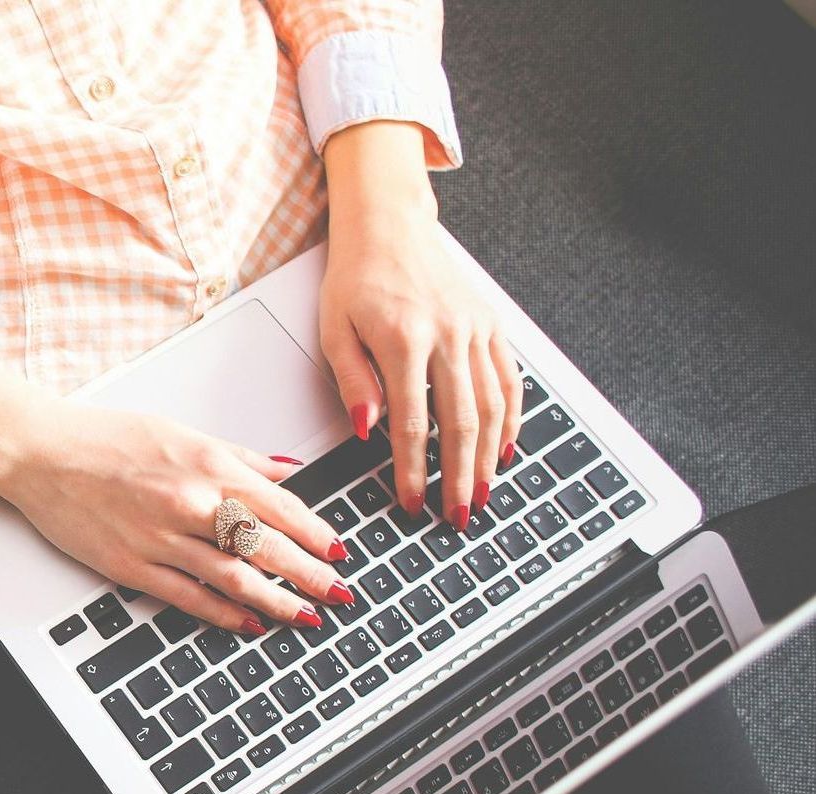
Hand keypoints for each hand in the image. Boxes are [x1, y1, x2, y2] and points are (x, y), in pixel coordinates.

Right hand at [0, 339, 354, 634]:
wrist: (44, 453)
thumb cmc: (108, 438)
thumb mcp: (183, 433)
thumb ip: (241, 457)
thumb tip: (288, 472)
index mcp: (208, 465)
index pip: (280, 507)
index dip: (316, 534)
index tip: (338, 553)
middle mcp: (191, 502)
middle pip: (266, 547)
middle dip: (311, 575)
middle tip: (339, 594)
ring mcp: (162, 538)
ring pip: (235, 577)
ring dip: (277, 601)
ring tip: (306, 617)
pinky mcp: (133, 565)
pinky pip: (190, 597)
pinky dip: (225, 613)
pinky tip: (249, 623)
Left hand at [322, 122, 522, 529]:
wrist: (389, 225)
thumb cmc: (356, 277)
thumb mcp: (334, 329)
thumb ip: (353, 381)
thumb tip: (369, 430)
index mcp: (404, 340)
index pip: (413, 424)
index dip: (413, 471)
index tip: (411, 502)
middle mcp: (448, 335)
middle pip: (461, 422)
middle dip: (460, 477)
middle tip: (458, 515)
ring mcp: (475, 329)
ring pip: (493, 406)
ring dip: (489, 457)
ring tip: (483, 493)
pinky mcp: (491, 324)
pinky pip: (509, 379)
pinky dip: (511, 418)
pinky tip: (504, 449)